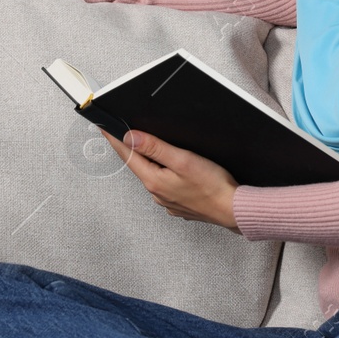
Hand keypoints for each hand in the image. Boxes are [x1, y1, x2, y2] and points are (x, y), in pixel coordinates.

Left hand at [98, 127, 241, 232]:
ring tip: (155, 149)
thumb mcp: (183, 160)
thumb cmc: (213, 186)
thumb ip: (155, 148)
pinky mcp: (180, 204)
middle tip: (127, 132)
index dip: (115, 139)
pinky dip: (166, 175)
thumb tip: (131, 137)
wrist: (233, 209)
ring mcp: (168, 201)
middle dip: (134, 149)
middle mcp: (157, 193)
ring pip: (154, 175)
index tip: (104, 128)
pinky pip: (166, 186)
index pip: (128, 155)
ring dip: (153, 162)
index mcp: (154, 181)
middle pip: (140, 165)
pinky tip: (177, 171)